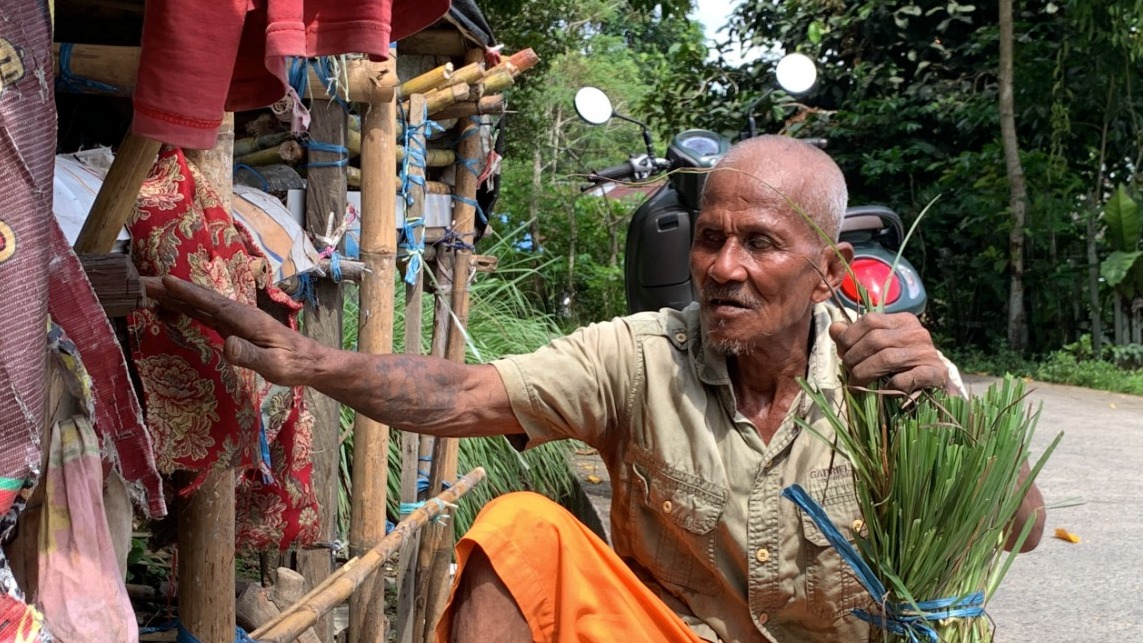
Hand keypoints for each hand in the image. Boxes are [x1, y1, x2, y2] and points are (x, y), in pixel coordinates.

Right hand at [144, 275, 319, 385]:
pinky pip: (204, 315)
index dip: (187, 292)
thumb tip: (225, 345)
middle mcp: (238, 314)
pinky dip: (186, 308)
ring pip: (200, 305)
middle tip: (141, 283)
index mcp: (245, 319)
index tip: (163, 281)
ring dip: (175, 297)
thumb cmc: (292, 364)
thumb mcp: (272, 365)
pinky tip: (173, 307)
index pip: (211, 303)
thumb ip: (249, 355)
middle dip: (171, 290)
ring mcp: (235, 320)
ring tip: (148, 291)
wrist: (309, 362)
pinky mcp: (233, 328)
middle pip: (200, 299)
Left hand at [828, 313, 953, 394]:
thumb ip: (855, 337)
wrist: (935, 388)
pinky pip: (905, 378)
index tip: (842, 354)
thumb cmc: (902, 367)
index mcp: (903, 321)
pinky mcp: (936, 373)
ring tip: (856, 385)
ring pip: (887, 358)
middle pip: (876, 339)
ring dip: (865, 373)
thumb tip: (834, 328)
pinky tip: (883, 389)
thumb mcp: (878, 348)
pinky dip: (889, 385)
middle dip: (854, 358)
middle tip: (848, 372)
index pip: (870, 320)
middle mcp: (917, 332)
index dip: (849, 337)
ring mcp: (928, 352)